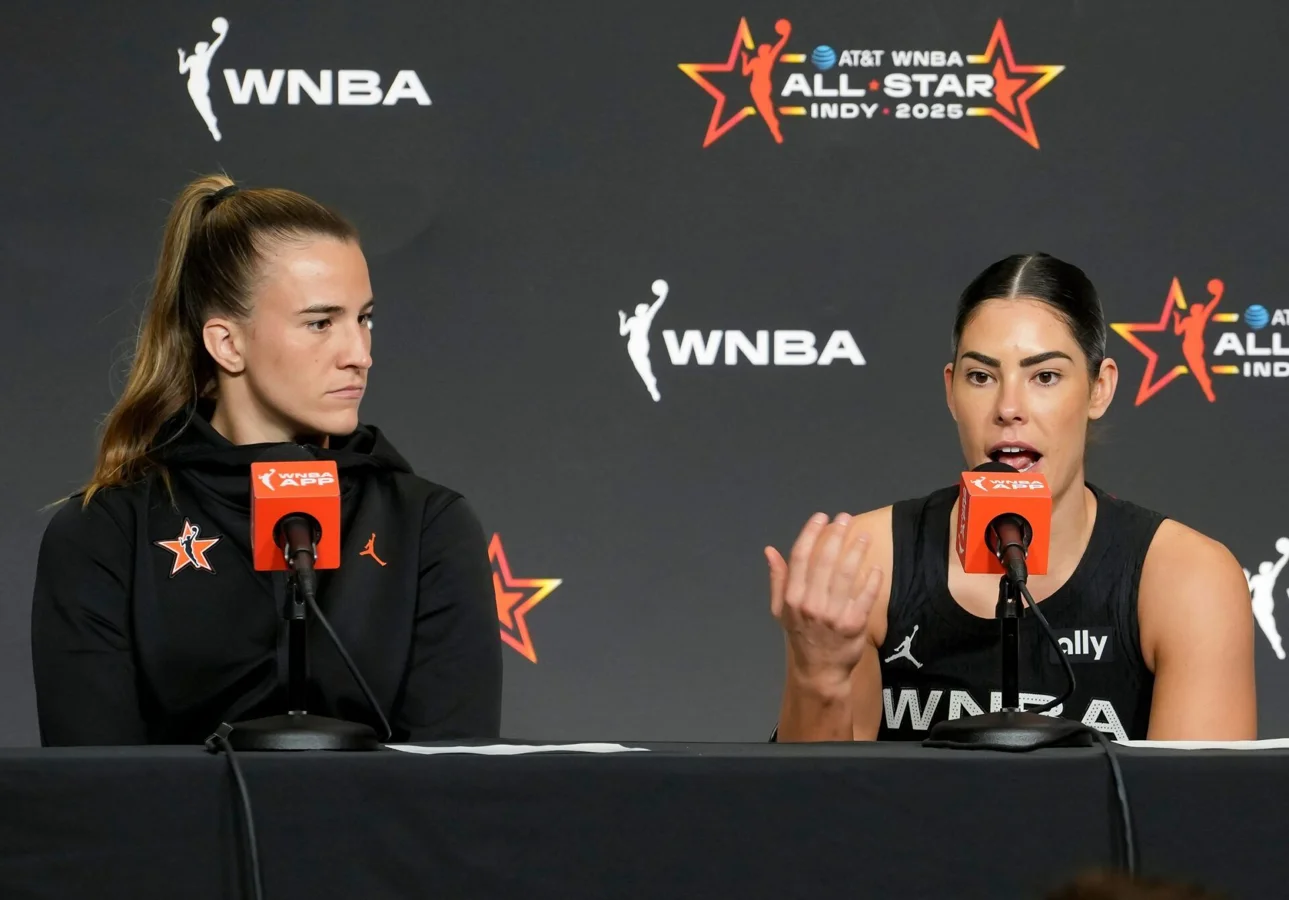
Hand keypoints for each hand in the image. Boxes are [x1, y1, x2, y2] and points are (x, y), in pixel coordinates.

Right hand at [767, 513, 883, 689]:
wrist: (818, 670)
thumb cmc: (800, 635)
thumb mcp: (781, 609)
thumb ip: (778, 578)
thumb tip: (770, 550)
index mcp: (792, 597)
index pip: (800, 557)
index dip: (811, 533)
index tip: (822, 517)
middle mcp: (810, 604)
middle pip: (825, 561)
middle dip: (836, 535)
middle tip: (845, 519)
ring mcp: (833, 615)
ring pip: (846, 575)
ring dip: (856, 551)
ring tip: (863, 536)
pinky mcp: (854, 625)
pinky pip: (865, 597)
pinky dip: (872, 580)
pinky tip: (875, 567)